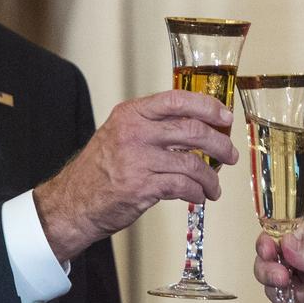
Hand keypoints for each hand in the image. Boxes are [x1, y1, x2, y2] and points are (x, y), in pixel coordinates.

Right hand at [34, 89, 238, 259]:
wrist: (73, 203)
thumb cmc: (100, 170)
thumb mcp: (121, 134)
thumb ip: (153, 126)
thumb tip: (196, 126)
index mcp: (131, 114)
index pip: (177, 100)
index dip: (208, 106)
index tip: (225, 116)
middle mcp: (135, 132)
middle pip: (192, 130)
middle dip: (219, 144)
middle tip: (230, 154)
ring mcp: (138, 160)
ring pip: (192, 163)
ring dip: (211, 177)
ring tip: (214, 186)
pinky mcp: (142, 187)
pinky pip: (183, 186)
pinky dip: (197, 192)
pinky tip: (199, 196)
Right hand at [253, 222, 303, 302]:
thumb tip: (284, 243)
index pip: (277, 238)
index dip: (266, 245)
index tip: (269, 253)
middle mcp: (301, 264)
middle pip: (266, 265)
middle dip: (271, 274)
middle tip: (285, 279)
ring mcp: (300, 288)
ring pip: (273, 292)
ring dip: (295, 296)